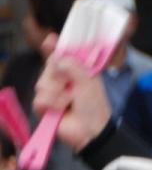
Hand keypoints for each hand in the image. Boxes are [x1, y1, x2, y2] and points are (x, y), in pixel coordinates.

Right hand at [31, 34, 112, 151]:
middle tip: (71, 87)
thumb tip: (58, 57)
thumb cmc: (94, 105)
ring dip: (57, 94)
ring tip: (69, 101)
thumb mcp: (88, 82)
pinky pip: (39, 99)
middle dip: (58, 78)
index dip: (54, 47)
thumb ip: (74, 66)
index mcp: (75, 71)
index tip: (50, 39)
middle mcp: (62, 79)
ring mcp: (51, 92)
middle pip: (48, 68)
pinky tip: (60, 110)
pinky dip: (51, 104)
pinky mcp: (44, 106)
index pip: (61, 55)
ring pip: (41, 84)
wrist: (90, 129)